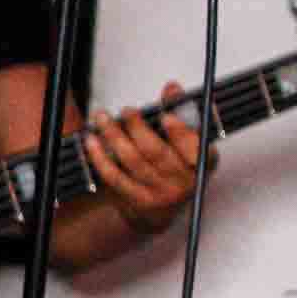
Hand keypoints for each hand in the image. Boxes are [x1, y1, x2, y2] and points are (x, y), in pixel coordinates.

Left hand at [81, 81, 203, 232]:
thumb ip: (182, 111)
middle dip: (138, 128)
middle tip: (127, 111)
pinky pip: (115, 176)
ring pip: (133, 161)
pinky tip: (92, 141)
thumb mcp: (187, 141)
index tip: (165, 116)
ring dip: (115, 136)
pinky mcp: (138, 200)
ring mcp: (161, 193)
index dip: (180, 132)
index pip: (196, 147)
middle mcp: (185, 181)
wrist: (160, 209)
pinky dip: (101, 157)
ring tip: (102, 118)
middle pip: (157, 152)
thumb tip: (172, 88)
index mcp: (203, 163)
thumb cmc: (176, 166)